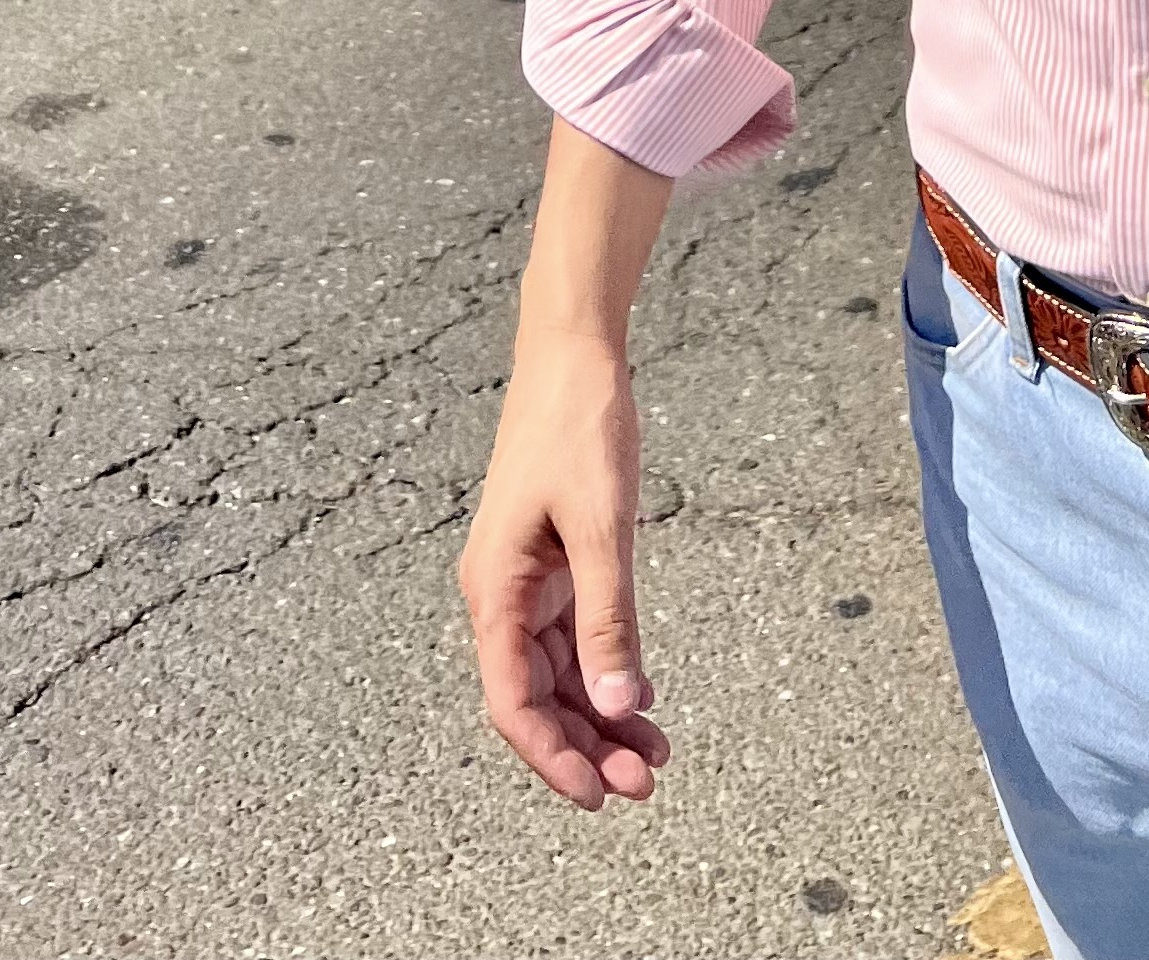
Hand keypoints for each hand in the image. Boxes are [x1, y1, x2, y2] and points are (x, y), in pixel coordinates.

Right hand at [460, 330, 668, 811]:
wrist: (572, 352)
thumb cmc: (578, 427)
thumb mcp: (601, 527)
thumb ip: (608, 619)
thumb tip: (618, 703)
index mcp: (494, 589)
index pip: (514, 702)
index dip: (553, 757)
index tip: (599, 796)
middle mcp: (500, 594)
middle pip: (536, 698)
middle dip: (586, 746)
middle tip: (646, 781)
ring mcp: (524, 580)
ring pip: (556, 673)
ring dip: (599, 715)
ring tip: (654, 753)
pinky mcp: (550, 563)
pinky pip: (571, 639)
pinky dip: (604, 671)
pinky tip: (641, 695)